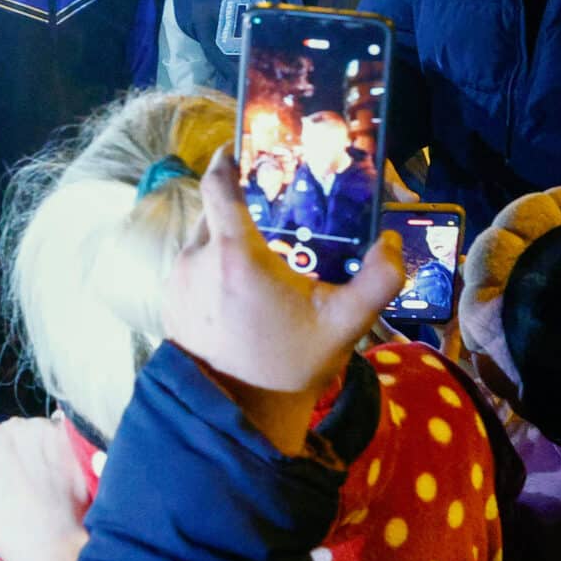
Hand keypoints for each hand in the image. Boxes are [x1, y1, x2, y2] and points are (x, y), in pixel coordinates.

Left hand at [164, 144, 403, 455]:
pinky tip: (239, 295)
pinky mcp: (168, 300)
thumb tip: (392, 243)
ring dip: (227, 244)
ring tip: (261, 267)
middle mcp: (197, 260)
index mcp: (235, 255)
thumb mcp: (345, 324)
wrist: (239, 411)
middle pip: (216, 213)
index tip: (240, 150)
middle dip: (242, 212)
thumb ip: (378, 282)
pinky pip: (191, 267)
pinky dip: (212, 269)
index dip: (228, 160)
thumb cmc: (290, 363)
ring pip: (203, 241)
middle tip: (274, 222)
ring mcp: (177, 281)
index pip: (219, 185)